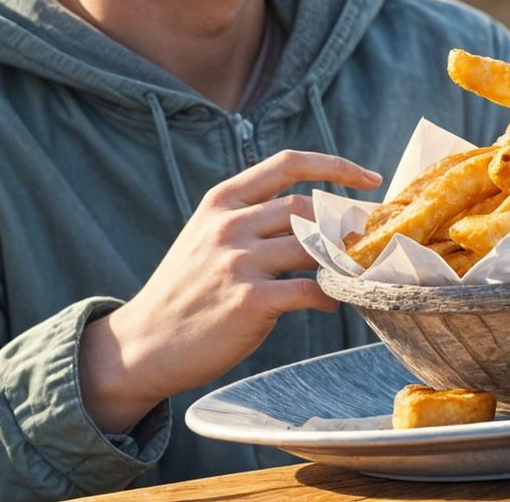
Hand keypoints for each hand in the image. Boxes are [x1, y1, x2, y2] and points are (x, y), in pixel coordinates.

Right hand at [79, 149, 380, 433]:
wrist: (140, 345)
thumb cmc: (183, 291)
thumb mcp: (205, 235)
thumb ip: (251, 217)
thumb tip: (314, 214)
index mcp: (222, 200)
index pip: (289, 163)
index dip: (335, 166)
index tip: (369, 178)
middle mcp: (230, 224)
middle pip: (308, 208)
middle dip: (344, 222)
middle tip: (369, 239)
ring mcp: (238, 261)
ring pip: (312, 246)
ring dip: (340, 260)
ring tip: (353, 271)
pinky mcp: (249, 301)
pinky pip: (308, 290)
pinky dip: (328, 297)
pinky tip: (330, 303)